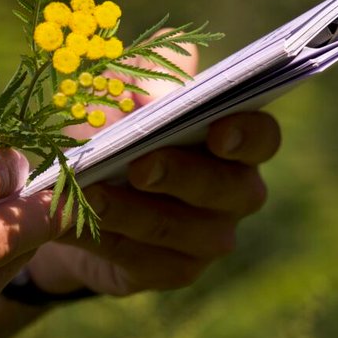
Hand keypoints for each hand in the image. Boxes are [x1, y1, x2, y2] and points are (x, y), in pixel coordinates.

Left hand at [26, 45, 281, 297]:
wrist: (74, 197)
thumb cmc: (111, 130)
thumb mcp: (120, 93)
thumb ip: (148, 75)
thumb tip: (175, 66)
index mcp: (234, 141)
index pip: (262, 137)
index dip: (247, 134)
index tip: (218, 128)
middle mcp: (234, 193)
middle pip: (225, 188)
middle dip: (180, 173)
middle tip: (139, 163)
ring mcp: (207, 239)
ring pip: (178, 229)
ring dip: (131, 210)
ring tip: (89, 192)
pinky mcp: (172, 271)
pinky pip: (145, 260)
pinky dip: (107, 238)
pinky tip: (75, 223)